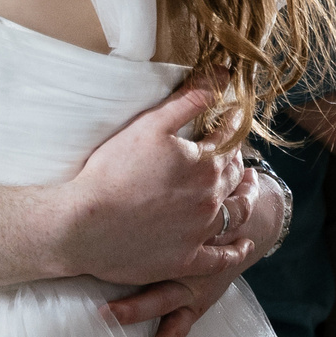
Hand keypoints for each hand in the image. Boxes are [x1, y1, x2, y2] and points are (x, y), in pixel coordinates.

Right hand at [53, 81, 253, 289]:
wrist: (85, 223)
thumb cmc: (112, 171)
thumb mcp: (148, 126)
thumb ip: (187, 102)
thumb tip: (223, 77)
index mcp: (203, 165)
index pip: (227, 141)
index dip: (232, 128)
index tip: (234, 119)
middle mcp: (210, 199)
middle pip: (233, 176)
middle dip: (238, 161)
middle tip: (238, 154)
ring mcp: (200, 232)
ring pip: (236, 214)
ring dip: (247, 199)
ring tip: (250, 189)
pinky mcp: (187, 260)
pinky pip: (221, 258)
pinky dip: (236, 252)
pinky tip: (244, 246)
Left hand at [104, 165, 276, 336]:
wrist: (250, 222)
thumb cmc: (204, 199)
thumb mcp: (185, 184)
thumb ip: (153, 170)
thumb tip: (111, 144)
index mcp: (180, 232)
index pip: (148, 237)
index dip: (117, 242)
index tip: (89, 251)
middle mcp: (185, 260)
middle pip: (154, 276)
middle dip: (128, 294)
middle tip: (99, 308)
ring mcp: (192, 286)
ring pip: (163, 304)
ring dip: (136, 312)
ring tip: (109, 322)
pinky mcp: (196, 302)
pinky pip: (178, 328)